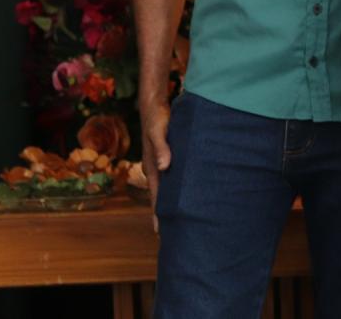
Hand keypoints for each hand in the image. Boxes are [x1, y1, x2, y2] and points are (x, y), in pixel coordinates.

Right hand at [140, 100, 170, 233]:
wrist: (154, 105)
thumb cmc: (157, 117)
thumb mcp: (159, 131)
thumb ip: (163, 147)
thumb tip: (164, 166)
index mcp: (152, 167)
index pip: (156, 195)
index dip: (159, 213)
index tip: (161, 232)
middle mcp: (156, 169)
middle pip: (161, 196)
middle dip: (166, 214)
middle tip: (175, 234)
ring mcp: (162, 164)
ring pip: (168, 188)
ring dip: (173, 203)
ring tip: (183, 220)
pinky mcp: (169, 158)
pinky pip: (174, 177)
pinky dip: (178, 188)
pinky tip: (188, 194)